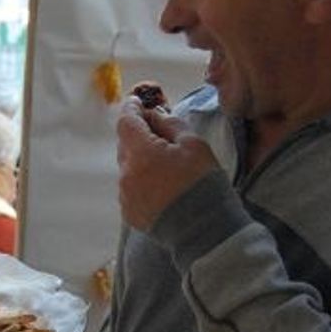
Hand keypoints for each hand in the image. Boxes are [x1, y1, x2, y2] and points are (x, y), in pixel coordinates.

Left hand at [116, 98, 217, 230]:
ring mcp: (125, 195)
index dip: (132, 107)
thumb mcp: (194, 145)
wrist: (205, 231)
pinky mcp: (129, 212)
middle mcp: (126, 174)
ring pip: (127, 166)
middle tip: (159, 131)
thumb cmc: (202, 184)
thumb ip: (170, 124)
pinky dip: (141, 180)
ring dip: (140, 159)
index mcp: (140, 153)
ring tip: (165, 164)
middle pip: (125, 143)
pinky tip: (162, 185)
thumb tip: (155, 115)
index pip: (126, 121)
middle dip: (139, 134)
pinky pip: (130, 187)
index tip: (138, 100)